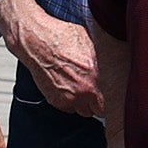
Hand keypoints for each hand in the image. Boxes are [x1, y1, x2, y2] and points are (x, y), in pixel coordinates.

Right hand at [0, 0, 99, 116]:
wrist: (34, 41)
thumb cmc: (59, 37)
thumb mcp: (90, 43)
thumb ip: (101, 61)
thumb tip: (112, 64)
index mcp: (93, 77)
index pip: (109, 102)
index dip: (109, 98)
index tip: (107, 93)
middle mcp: (80, 91)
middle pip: (96, 110)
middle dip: (96, 102)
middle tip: (94, 91)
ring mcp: (66, 98)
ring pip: (81, 110)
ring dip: (82, 103)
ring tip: (79, 89)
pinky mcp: (53, 99)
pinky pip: (67, 107)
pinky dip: (68, 100)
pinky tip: (67, 87)